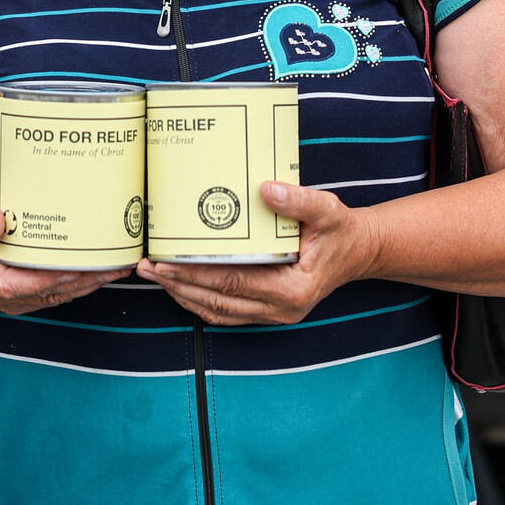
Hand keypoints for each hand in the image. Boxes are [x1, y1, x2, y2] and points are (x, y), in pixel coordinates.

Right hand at [0, 179, 127, 314]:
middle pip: (34, 294)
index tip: (70, 268)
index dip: (41, 281)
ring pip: (46, 298)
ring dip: (81, 286)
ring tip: (110, 269)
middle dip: (72, 283)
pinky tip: (97, 273)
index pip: (7, 284)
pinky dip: (75, 286)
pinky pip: (49, 296)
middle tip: (104, 266)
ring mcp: (1, 295)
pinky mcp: (19, 296)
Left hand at [136, 181, 383, 325]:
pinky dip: (200, 301)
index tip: (164, 262)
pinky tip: (179, 286)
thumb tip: (266, 189)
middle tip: (145, 268)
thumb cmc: (340, 230)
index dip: (195, 274)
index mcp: (293, 289)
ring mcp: (274, 314)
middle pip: (218, 301)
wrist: (359, 251)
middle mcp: (282, 309)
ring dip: (183, 295)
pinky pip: (227, 312)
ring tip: (153, 276)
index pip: (232, 283)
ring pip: (218, 312)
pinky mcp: (268, 312)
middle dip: (178, 285)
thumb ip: (299, 201)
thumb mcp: (327, 210)